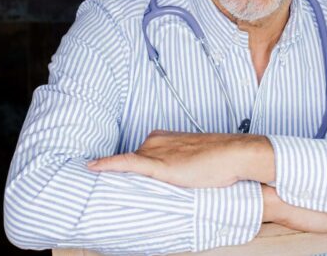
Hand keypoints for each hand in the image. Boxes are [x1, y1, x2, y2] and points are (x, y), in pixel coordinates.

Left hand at [86, 130, 273, 187]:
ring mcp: (156, 152)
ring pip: (130, 167)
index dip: (134, 169)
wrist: (233, 155)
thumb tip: (174, 176)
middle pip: (133, 163)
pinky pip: (127, 163)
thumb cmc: (218, 159)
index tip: (121, 176)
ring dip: (124, 178)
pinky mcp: (159, 165)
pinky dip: (108, 164)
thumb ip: (176, 164)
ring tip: (133, 188)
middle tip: (140, 188)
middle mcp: (155, 141)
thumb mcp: (193, 158)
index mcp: (161, 137)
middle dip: (134, 177)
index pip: (139, 156)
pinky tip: (93, 167)